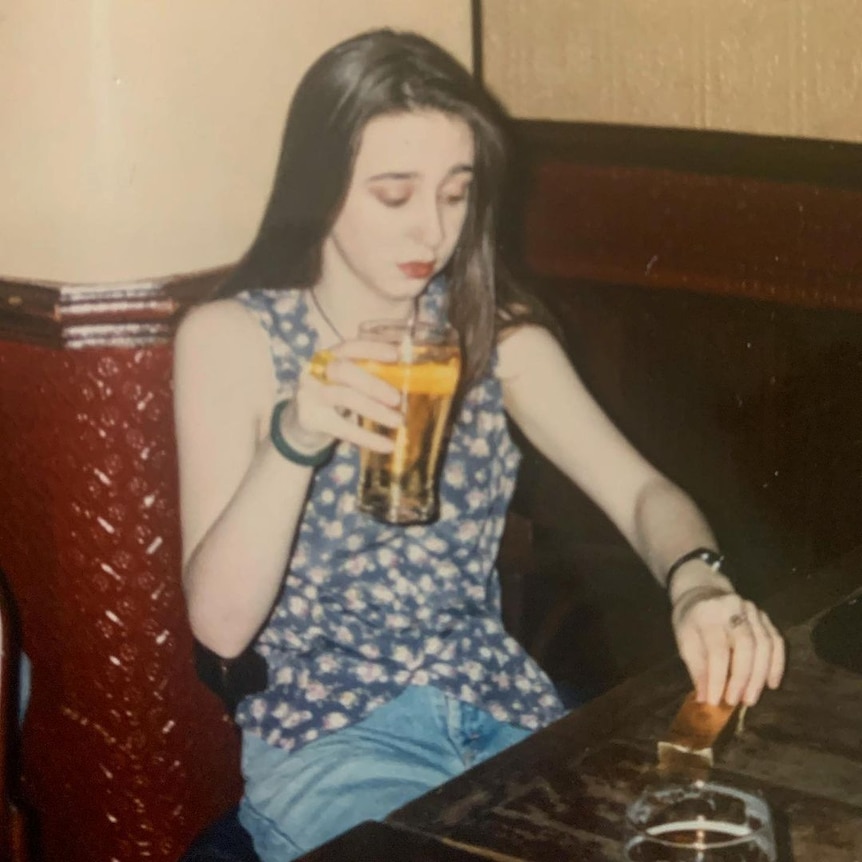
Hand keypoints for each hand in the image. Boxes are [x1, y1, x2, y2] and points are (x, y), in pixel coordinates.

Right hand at [281, 339, 403, 454]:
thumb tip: (408, 376)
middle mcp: (316, 371)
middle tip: (397, 399)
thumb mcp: (346, 382)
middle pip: (343, 370)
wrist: (300, 423)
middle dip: (373, 384)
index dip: (372, 349)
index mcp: (329, 356)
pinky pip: (343, 428)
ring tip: (398, 421)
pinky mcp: (310, 419)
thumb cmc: (333, 397)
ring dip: (375, 409)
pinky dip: (368, 438)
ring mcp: (309, 394)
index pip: (349, 346)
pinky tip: (387, 445)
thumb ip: (368, 375)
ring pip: (344, 397)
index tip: (396, 355)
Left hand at [671, 577, 785, 706]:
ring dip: (761, 675)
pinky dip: (777, 664)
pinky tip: (771, 684)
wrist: (703, 591)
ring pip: (765, 644)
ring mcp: (752, 610)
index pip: (717, 649)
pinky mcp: (765, 616)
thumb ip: (696, 668)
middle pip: (746, 646)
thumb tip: (705, 699)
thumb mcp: (684, 641)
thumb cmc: (690, 620)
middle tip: (737, 702)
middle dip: (743, 678)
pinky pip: (777, 641)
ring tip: (751, 698)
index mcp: (707, 614)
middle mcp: (733, 608)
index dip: (717, 678)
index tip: (715, 701)